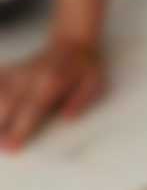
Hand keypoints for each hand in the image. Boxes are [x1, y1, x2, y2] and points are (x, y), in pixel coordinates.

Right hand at [0, 37, 108, 151]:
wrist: (74, 42)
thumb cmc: (84, 67)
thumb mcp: (94, 82)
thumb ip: (82, 100)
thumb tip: (67, 117)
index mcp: (51, 83)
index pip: (32, 109)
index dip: (20, 130)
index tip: (11, 147)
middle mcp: (31, 77)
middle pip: (6, 102)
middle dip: (1, 124)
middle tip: (1, 143)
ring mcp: (19, 72)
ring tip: (0, 128)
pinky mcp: (12, 70)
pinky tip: (0, 103)